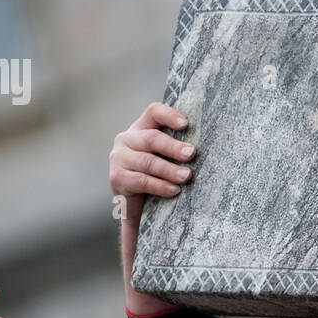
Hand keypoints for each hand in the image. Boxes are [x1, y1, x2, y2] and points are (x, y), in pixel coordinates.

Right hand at [109, 101, 196, 221]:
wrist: (134, 204)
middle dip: (173, 147)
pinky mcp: (116, 178)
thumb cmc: (155, 175)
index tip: (186, 124)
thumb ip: (176, 149)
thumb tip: (200, 149)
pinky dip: (159, 186)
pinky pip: (141, 180)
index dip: (169, 115)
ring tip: (186, 176)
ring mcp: (119, 158)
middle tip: (191, 154)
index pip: (154, 113)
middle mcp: (127, 139)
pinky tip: (174, 190)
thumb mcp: (164, 157)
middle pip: (151, 138)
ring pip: (147, 161)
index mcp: (141, 128)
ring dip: (169, 170)